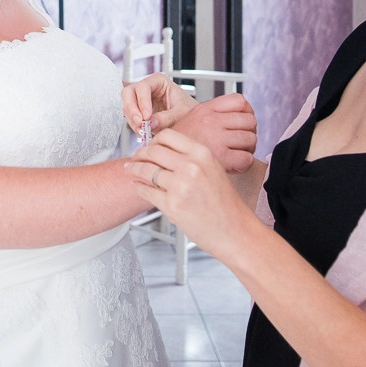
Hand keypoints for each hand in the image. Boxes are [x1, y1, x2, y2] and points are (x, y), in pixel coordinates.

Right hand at [123, 72, 197, 133]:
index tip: (147, 117)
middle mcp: (148, 88)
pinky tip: (142, 131)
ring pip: (126, 105)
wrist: (191, 119)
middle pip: (128, 93)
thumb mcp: (181, 113)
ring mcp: (141, 99)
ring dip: (132, 120)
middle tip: (139, 124)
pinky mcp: (138, 111)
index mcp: (159, 81)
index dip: (142, 102)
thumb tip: (151, 123)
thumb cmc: (188, 110)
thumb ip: (167, 118)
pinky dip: (134, 125)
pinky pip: (130, 116)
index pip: (143, 87)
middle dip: (131, 109)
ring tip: (143, 130)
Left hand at [125, 128, 250, 257]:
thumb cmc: (226, 203)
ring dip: (134, 169)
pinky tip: (136, 186)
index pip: (167, 136)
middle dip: (140, 154)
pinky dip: (138, 187)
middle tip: (135, 158)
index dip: (154, 140)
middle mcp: (191, 166)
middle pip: (153, 151)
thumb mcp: (214, 169)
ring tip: (130, 170)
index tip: (149, 145)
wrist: (235, 231)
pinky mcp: (171, 205)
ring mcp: (180, 186)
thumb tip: (163, 151)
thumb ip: (191, 158)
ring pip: (146, 170)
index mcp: (202, 154)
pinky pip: (147, 191)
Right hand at [171, 94, 257, 173]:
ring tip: (238, 153)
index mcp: (205, 109)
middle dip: (249, 132)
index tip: (243, 121)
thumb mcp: (190, 119)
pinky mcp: (222, 158)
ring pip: (251, 139)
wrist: (162, 163)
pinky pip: (247, 158)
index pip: (240, 101)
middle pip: (250, 120)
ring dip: (248, 148)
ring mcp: (217, 138)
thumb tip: (238, 113)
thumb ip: (211, 114)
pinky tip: (234, 165)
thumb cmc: (175, 145)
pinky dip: (244, 163)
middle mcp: (211, 121)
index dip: (247, 111)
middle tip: (242, 141)